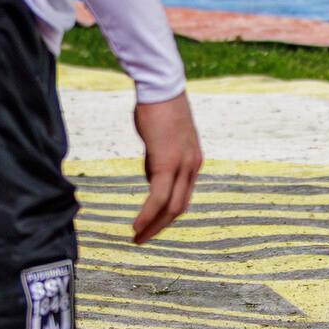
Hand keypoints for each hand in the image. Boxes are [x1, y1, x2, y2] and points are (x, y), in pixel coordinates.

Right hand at [130, 92, 202, 244]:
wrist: (161, 88)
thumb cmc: (159, 110)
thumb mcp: (163, 140)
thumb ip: (160, 160)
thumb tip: (153, 177)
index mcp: (193, 161)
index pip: (183, 197)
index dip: (167, 215)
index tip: (151, 226)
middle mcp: (192, 166)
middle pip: (180, 207)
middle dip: (161, 227)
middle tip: (142, 240)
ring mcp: (182, 164)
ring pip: (171, 206)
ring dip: (153, 226)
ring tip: (136, 238)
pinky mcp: (167, 161)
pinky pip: (158, 196)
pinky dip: (147, 214)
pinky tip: (135, 226)